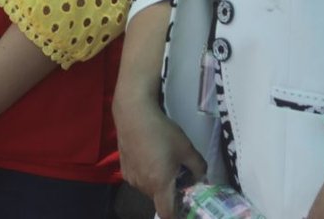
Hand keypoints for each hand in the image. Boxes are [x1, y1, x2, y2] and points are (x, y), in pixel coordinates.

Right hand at [114, 95, 204, 218]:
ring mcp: (131, 178)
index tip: (183, 206)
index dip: (175, 215)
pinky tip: (148, 155)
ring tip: (162, 159)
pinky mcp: (124, 169)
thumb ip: (198, 167)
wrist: (134, 114)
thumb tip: (200, 177)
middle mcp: (143, 185)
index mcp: (160, 184)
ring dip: (157, 182)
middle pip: (159, 198)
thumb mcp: (187, 148)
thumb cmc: (162, 132)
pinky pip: (139, 179)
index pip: (166, 213)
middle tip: (178, 171)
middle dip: (169, 191)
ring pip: (148, 189)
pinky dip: (146, 174)